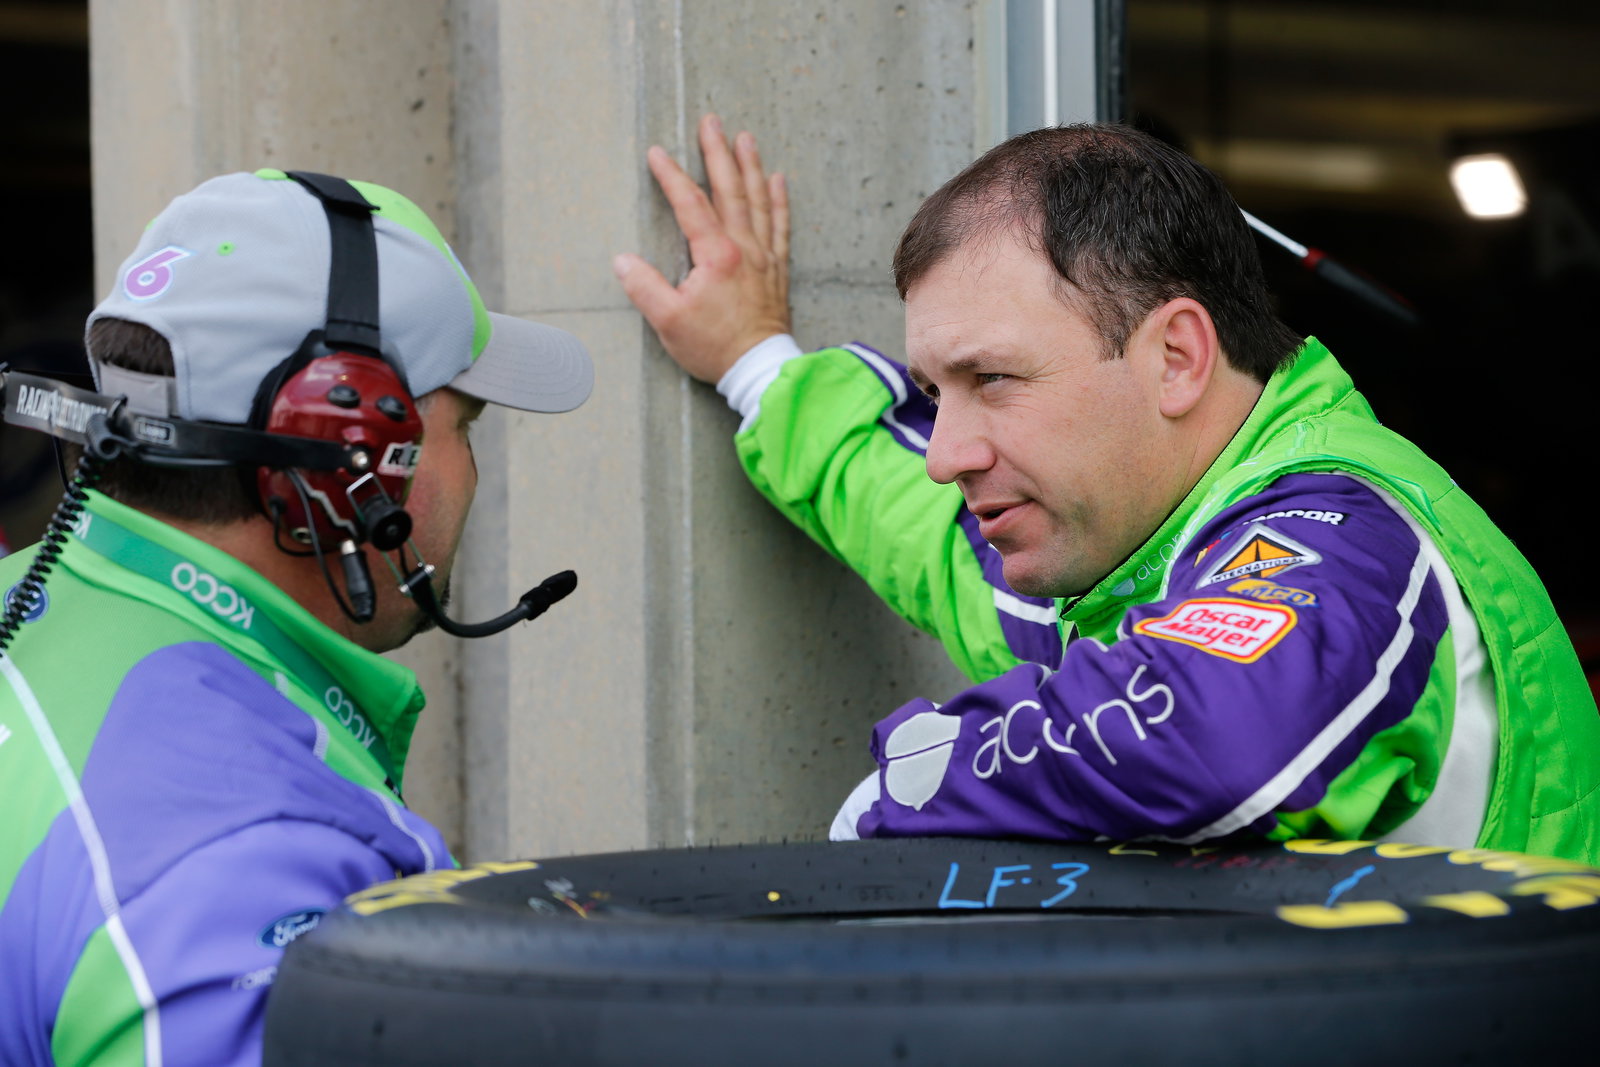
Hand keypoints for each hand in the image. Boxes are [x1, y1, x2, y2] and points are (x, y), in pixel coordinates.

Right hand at [613, 114, 790, 383]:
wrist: (760, 369)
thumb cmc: (714, 348)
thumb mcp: (668, 322)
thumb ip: (644, 287)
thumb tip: (623, 261)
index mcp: (716, 256)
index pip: (690, 205)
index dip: (671, 176)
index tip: (657, 153)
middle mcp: (744, 248)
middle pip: (730, 190)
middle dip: (718, 153)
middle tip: (711, 122)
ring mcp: (764, 257)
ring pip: (758, 201)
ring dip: (750, 167)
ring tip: (745, 138)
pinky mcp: (777, 270)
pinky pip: (780, 226)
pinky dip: (779, 201)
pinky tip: (779, 180)